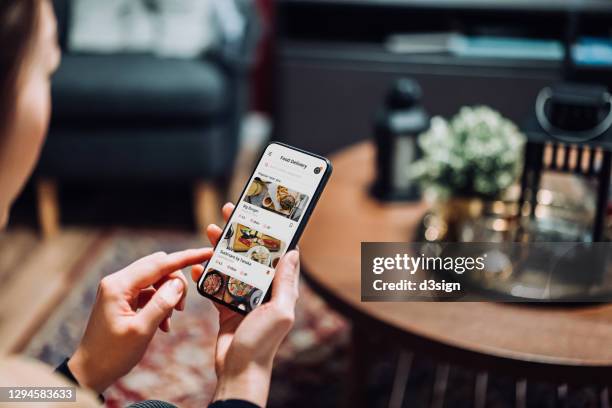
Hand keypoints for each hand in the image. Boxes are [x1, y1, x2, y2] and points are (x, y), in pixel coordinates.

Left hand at [68, 248, 211, 393]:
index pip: (159, 263)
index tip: (206, 253)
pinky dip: (160, 303)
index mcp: (119, 285)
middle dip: (176, 282)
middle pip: (158, 267)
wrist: (90, 372)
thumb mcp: (142, 330)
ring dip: (168, 295)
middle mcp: (117, 282)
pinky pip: (149, 292)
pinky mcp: (122, 299)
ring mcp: (119, 289)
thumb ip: (162, 303)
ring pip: (155, 279)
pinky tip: (163, 323)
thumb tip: (179, 283)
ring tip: (170, 319)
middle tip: (183, 306)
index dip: (186, 258)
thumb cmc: (112, 354)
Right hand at [191, 203, 299, 406]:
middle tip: (229, 212)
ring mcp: (243, 297)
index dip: (266, 232)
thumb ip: (285, 283)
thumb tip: (294, 252)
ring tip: (210, 231)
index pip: (275, 253)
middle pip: (250, 254)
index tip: (257, 212)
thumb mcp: (280, 311)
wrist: (238, 370)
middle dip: (239, 233)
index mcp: (279, 288)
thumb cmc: (262, 343)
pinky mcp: (226, 307)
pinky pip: (215, 285)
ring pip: (231, 265)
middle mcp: (262, 290)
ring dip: (220, 248)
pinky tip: (198, 264)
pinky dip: (206, 273)